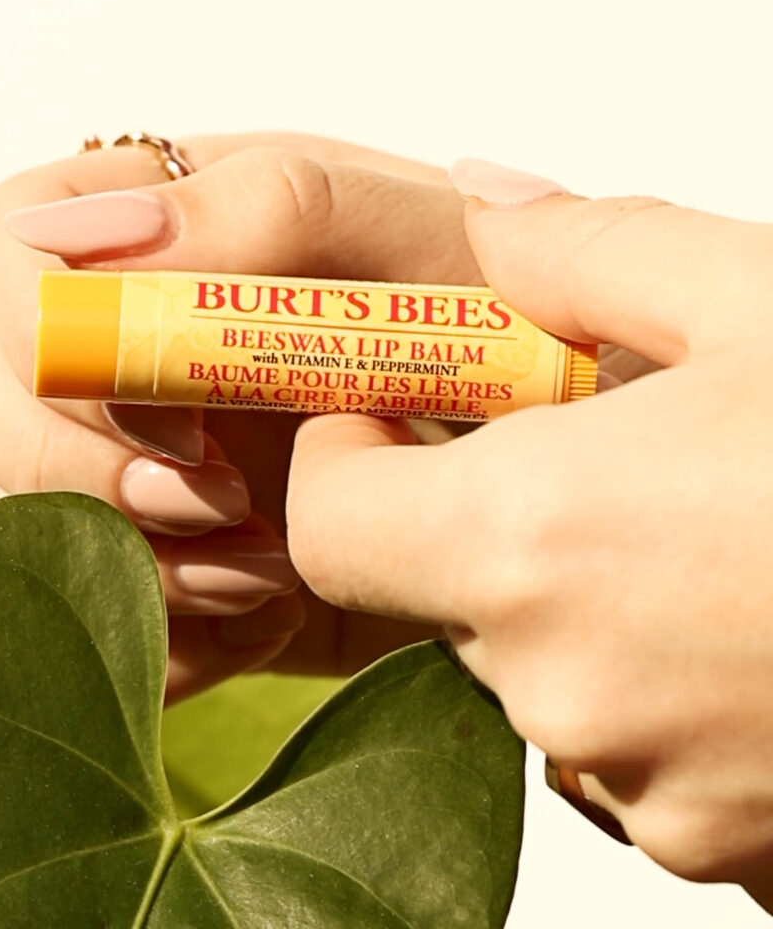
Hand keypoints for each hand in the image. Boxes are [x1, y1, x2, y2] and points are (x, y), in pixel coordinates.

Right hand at [0, 133, 487, 701]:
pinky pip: (90, 610)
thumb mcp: (417, 238)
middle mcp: (124, 345)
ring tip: (274, 570)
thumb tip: (92, 238)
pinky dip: (164, 634)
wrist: (549, 461)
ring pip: (13, 506)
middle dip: (69, 460)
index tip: (175, 405)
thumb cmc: (494, 322)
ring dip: (128, 557)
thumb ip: (272, 205)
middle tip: (215, 502)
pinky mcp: (162, 561)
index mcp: (166, 236)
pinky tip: (270, 615)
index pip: (7, 247)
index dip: (44, 330)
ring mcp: (131, 459)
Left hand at [285, 160, 772, 906]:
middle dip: (492, 520)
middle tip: (597, 457)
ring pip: (540, 670)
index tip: (399, 417)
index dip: (345, 461)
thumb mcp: (768, 302)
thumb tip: (486, 205)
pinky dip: (662, 680)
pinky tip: (754, 626)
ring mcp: (642, 790)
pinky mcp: (722, 852)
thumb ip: (590, 250)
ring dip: (587, 600)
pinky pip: (631, 748)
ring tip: (708, 541)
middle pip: (440, 591)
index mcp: (537, 544)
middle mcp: (562, 688)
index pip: (329, 523)